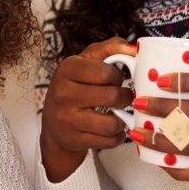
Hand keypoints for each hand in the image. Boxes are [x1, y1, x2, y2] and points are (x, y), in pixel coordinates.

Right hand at [39, 38, 137, 182]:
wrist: (54, 121)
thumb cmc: (76, 85)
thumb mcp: (87, 61)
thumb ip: (110, 48)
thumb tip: (134, 48)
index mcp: (66, 69)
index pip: (106, 72)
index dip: (118, 76)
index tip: (115, 79)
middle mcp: (63, 94)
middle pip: (112, 97)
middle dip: (125, 97)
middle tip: (123, 97)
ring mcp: (66, 119)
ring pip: (112, 123)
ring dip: (123, 120)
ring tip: (119, 113)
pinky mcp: (73, 139)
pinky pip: (108, 141)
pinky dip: (117, 136)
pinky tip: (113, 128)